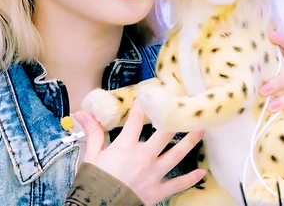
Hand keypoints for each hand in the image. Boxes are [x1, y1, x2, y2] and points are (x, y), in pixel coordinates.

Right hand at [72, 103, 204, 205]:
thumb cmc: (94, 182)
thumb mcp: (92, 155)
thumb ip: (93, 133)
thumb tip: (82, 114)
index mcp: (126, 146)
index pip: (137, 119)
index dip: (143, 104)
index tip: (150, 93)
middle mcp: (143, 157)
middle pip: (165, 133)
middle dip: (175, 119)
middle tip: (184, 107)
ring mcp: (153, 174)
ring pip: (176, 154)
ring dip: (190, 141)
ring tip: (201, 129)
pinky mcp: (158, 191)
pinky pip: (178, 184)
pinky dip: (190, 179)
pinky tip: (201, 172)